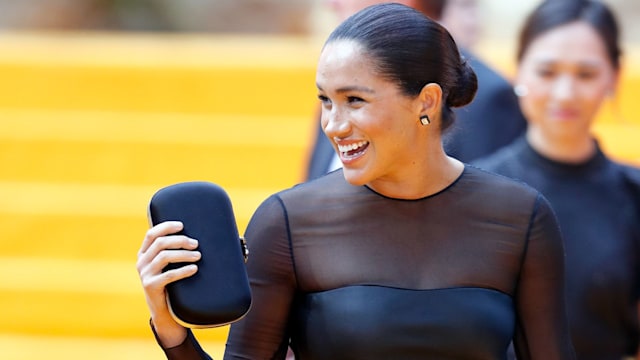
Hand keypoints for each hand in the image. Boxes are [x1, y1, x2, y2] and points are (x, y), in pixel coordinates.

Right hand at [136, 221, 200, 346]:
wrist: (165, 312)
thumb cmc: (171, 284)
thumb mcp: (168, 266)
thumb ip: (173, 251)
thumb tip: (195, 237)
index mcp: (144, 254)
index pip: (151, 234)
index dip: (166, 227)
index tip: (182, 225)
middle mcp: (142, 262)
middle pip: (160, 243)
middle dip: (180, 240)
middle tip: (196, 244)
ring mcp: (144, 274)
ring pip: (164, 256)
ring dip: (184, 254)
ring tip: (198, 256)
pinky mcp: (150, 286)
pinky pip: (168, 275)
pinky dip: (183, 270)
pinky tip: (194, 269)